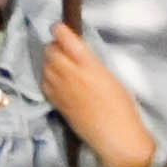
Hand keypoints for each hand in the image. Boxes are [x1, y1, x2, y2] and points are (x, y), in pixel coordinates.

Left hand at [39, 18, 155, 166]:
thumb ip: (91, 63)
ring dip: (49, 61)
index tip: (59, 29)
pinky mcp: (55, 102)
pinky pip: (44, 82)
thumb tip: (77, 52)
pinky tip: (57, 80)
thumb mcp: (111, 78)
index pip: (65, 38)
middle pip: (50, 50)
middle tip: (63, 50)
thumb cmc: (122, 108)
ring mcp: (60, 89)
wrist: (116, 138)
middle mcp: (71, 74)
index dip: (60, 30)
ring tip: (61, 66)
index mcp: (89, 65)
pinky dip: (47, 76)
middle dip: (55, 47)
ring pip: (44, 64)